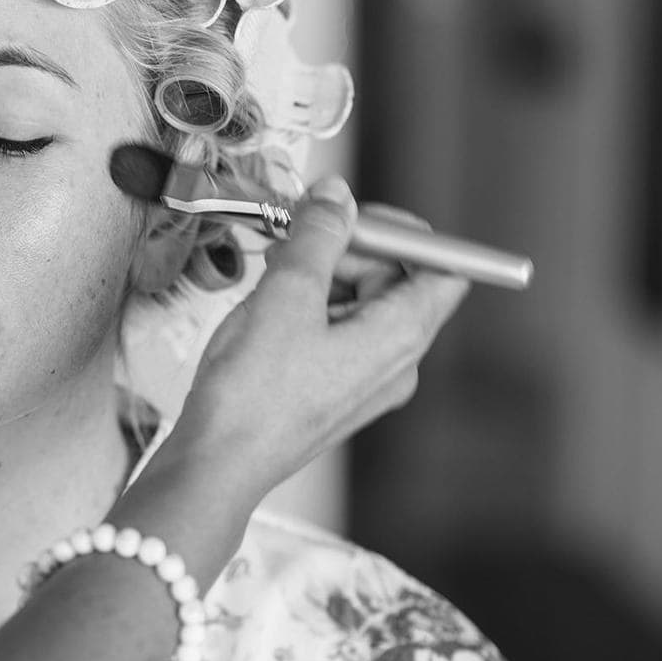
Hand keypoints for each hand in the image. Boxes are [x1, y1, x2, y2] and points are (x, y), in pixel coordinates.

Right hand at [164, 176, 470, 506]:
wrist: (218, 463)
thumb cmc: (253, 397)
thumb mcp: (286, 296)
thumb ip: (319, 236)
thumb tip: (337, 197)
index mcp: (399, 337)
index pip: (443, 268)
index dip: (404, 233)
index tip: (354, 217)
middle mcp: (395, 362)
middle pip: (395, 280)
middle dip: (346, 249)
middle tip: (294, 240)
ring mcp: (366, 380)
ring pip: (360, 303)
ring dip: (320, 276)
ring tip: (271, 277)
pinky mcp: (335, 390)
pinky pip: (337, 330)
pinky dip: (308, 307)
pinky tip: (267, 308)